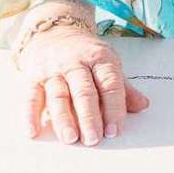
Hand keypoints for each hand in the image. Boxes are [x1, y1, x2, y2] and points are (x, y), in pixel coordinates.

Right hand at [16, 21, 148, 144]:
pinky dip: (30, 115)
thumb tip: (143, 105)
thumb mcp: (108, 64)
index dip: (114, 108)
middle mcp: (76, 63)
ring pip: (59, 96)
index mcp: (100, 58)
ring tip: (71, 139)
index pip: (110, 84)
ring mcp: (53, 70)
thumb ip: (123, 88)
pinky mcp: (33, 77)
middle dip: (89, 117)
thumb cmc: (86, 55)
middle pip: (84, 92)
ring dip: (64, 119)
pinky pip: (31, 96)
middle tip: (94, 139)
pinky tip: (33, 132)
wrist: (55, 33)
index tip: (115, 131)